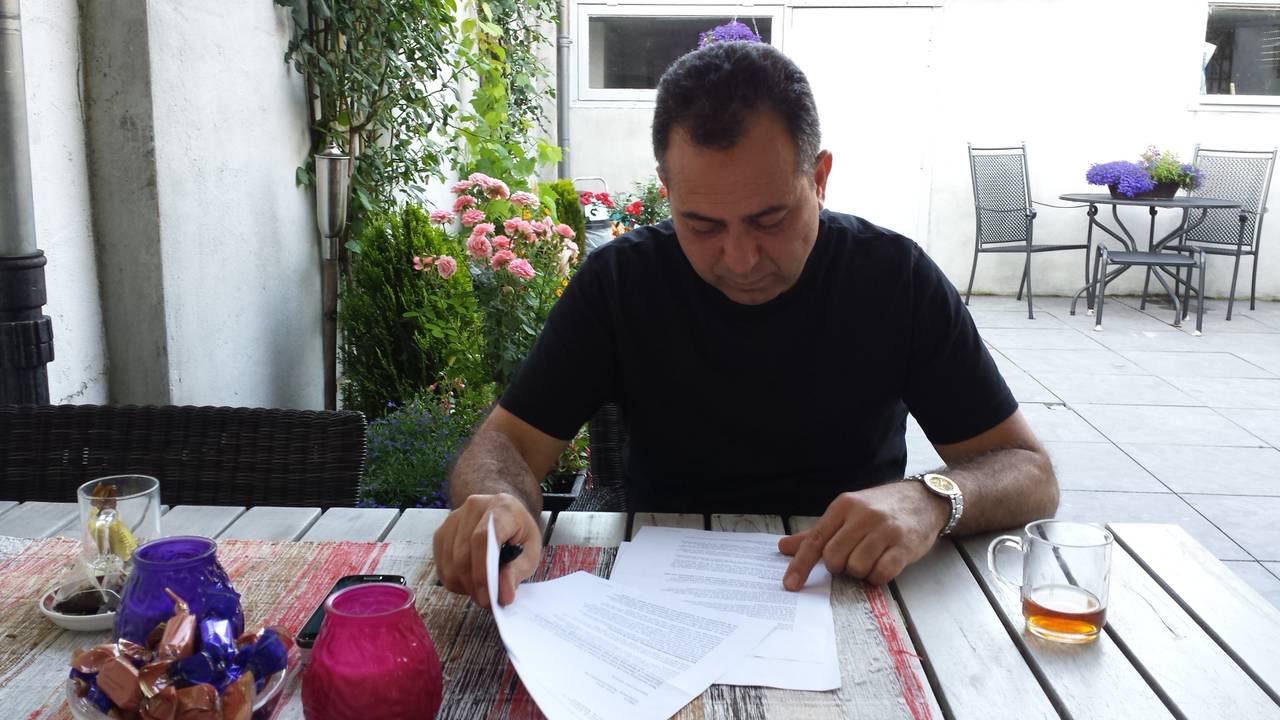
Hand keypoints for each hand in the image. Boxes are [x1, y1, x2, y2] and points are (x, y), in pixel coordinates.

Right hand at [432, 493, 541, 607]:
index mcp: (501, 507)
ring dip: (465, 585)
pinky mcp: (441, 532)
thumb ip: (518, 571)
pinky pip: (442, 566)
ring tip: (483, 588)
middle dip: (474, 586)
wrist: (504, 513)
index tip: (489, 597)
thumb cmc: (519, 532)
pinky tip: (471, 579)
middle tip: (488, 601)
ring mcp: (453, 519)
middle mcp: (473, 508)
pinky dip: (455, 581)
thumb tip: (503, 595)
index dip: (482, 572)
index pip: (482, 539)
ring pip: (450, 564)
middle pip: (463, 555)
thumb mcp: (531, 550)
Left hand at [778, 481, 948, 588]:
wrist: (923, 500)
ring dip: (860, 572)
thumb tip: (784, 547)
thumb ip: (817, 533)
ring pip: (857, 567)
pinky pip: (881, 574)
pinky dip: (878, 577)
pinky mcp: (904, 546)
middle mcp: (863, 515)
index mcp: (843, 506)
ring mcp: (885, 530)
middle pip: (834, 558)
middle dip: (839, 567)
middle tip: (851, 559)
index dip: (800, 565)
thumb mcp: (846, 513)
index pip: (815, 540)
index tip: (790, 584)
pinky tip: (883, 564)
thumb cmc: (880, 509)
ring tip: (870, 558)